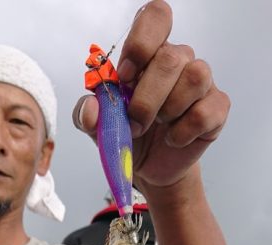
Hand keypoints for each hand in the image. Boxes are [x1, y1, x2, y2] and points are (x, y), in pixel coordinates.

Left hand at [74, 0, 229, 188]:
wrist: (148, 167)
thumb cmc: (127, 136)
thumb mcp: (98, 126)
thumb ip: (87, 114)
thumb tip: (92, 108)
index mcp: (149, 54)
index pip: (156, 16)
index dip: (141, 43)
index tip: (126, 77)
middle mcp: (178, 61)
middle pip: (171, 57)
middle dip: (146, 99)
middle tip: (135, 123)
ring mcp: (201, 83)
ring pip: (195, 76)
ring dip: (168, 110)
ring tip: (157, 126)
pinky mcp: (216, 108)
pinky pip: (205, 112)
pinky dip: (183, 132)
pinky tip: (173, 138)